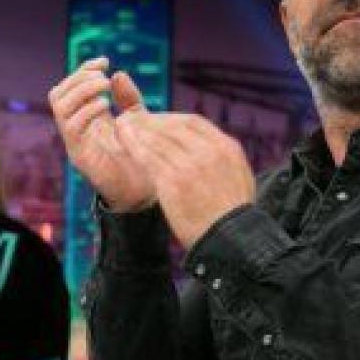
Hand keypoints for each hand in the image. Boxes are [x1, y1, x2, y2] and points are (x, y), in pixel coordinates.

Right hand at [49, 57, 154, 211]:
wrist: (143, 192)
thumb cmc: (140, 156)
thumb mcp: (137, 120)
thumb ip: (128, 98)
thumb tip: (118, 73)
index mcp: (85, 118)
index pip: (70, 87)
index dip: (83, 70)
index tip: (104, 61)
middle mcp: (74, 128)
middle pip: (58, 93)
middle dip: (79, 78)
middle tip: (103, 76)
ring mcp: (74, 141)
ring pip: (59, 106)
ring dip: (81, 90)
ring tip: (104, 87)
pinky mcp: (79, 155)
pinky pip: (72, 127)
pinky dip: (86, 110)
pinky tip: (105, 106)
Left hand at [115, 112, 255, 248]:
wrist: (229, 240)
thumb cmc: (230, 215)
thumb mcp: (238, 177)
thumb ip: (220, 158)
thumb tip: (202, 146)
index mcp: (227, 148)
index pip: (193, 122)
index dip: (170, 119)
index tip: (156, 122)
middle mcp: (209, 151)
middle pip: (172, 126)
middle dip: (149, 121)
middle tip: (132, 121)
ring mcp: (190, 165)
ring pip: (157, 138)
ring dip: (136, 130)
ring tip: (121, 126)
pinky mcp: (173, 181)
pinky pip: (148, 156)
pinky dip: (133, 146)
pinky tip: (122, 142)